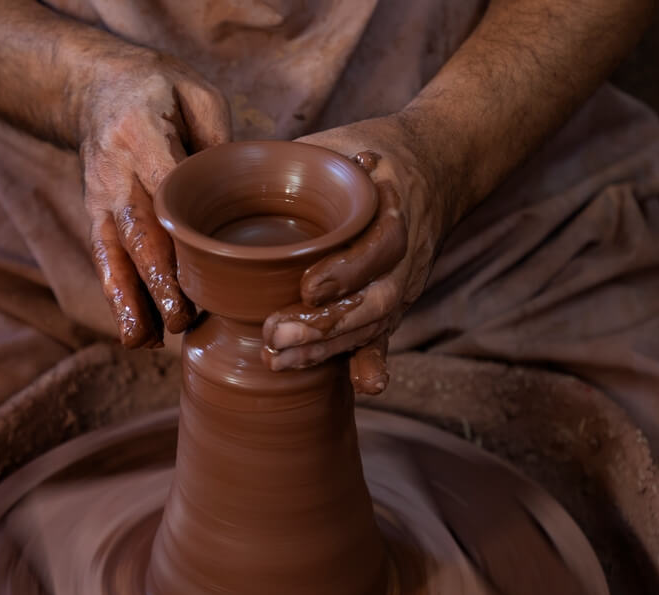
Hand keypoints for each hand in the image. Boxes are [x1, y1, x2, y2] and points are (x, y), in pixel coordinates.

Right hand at [78, 46, 230, 347]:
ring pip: (113, 254)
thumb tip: (243, 195)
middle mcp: (114, 172)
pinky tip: (135, 334)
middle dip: (158, 279)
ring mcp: (99, 197)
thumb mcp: (196, 93)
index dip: (180, 231)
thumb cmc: (159, 89)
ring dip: (130, 300)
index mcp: (142, 134)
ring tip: (144, 340)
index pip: (163, 188)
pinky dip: (118, 299)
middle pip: (138, 232)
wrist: (94, 85)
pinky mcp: (93, 215)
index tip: (203, 266)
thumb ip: (216, 141)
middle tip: (181, 319)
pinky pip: (104, 260)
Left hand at [261, 113, 455, 393]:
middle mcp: (404, 253)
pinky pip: (383, 336)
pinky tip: (364, 387)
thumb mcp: (338, 144)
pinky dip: (372, 363)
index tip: (308, 287)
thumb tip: (224, 174)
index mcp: (391, 207)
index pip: (380, 245)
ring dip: (329, 350)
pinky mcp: (394, 302)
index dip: (348, 271)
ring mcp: (402, 282)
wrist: (435, 166)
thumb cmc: (370, 154)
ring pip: (373, 325)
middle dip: (326, 326)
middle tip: (274, 335)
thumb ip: (295, 163)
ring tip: (279, 360)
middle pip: (375, 300)